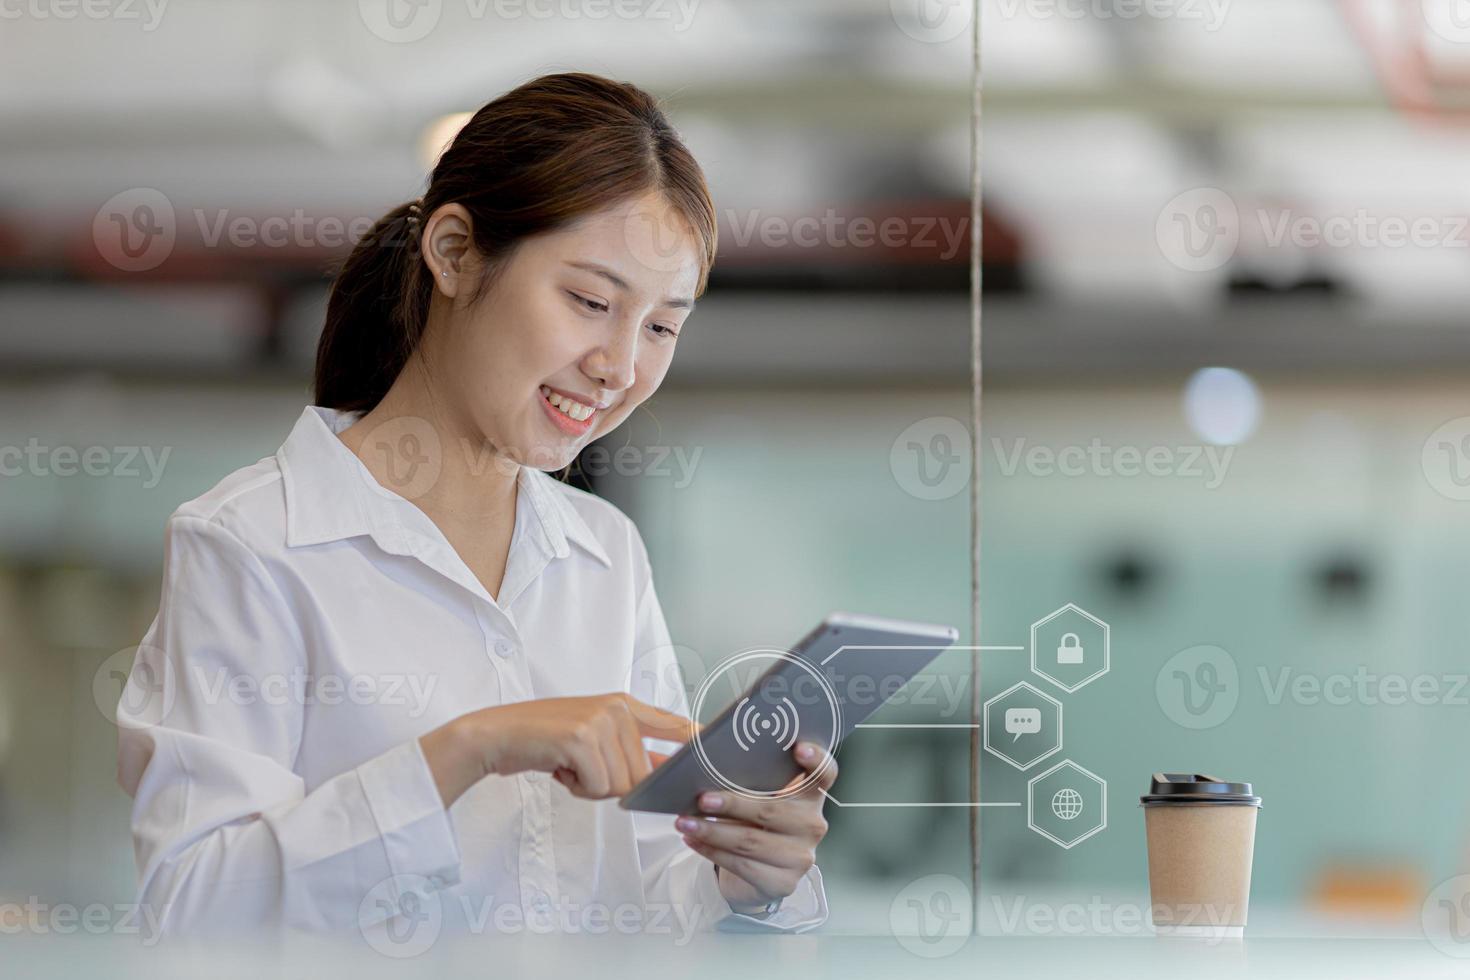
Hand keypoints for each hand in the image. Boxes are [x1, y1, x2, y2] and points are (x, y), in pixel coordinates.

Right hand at [421, 693, 691, 804]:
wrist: (496, 735)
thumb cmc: (543, 742)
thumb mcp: (592, 739)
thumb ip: (629, 754)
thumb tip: (663, 776)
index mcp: (623, 705)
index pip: (673, 724)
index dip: (696, 740)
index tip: (718, 750)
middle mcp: (617, 708)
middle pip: (642, 774)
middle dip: (611, 784)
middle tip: (580, 767)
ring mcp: (601, 720)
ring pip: (621, 784)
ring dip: (592, 787)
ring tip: (568, 765)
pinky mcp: (583, 737)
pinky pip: (598, 787)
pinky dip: (577, 788)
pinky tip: (559, 768)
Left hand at [675, 741, 835, 914]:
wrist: (760, 873)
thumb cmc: (756, 824)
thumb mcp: (758, 799)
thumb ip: (746, 782)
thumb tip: (700, 765)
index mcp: (811, 797)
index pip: (824, 775)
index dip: (816, 760)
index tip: (798, 747)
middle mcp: (812, 825)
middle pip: (771, 811)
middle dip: (732, 805)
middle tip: (702, 799)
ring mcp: (801, 857)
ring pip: (750, 841)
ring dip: (712, 831)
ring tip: (685, 823)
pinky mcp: (783, 882)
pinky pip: (741, 864)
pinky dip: (712, 851)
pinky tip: (694, 841)